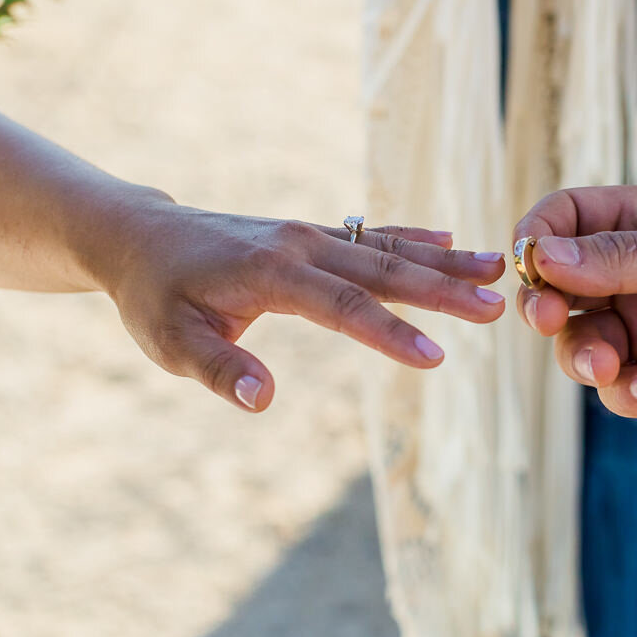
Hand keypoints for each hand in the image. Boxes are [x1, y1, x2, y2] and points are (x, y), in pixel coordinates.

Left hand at [98, 200, 506, 411]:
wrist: (140, 238)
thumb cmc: (155, 297)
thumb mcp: (171, 343)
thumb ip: (218, 371)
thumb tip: (262, 401)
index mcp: (270, 273)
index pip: (342, 306)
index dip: (390, 333)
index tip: (437, 355)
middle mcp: (298, 245)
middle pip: (381, 268)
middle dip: (442, 288)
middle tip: (497, 305)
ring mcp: (309, 234)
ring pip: (386, 247)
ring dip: (442, 260)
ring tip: (496, 269)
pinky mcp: (311, 236)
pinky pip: (371, 235)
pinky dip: (413, 238)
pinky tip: (450, 244)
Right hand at [513, 186, 636, 436]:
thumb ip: (620, 256)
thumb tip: (540, 255)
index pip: (565, 220)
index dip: (536, 238)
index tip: (529, 261)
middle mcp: (633, 279)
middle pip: (554, 289)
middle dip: (542, 304)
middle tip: (548, 318)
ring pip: (577, 344)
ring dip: (581, 355)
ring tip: (611, 364)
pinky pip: (615, 392)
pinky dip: (624, 391)